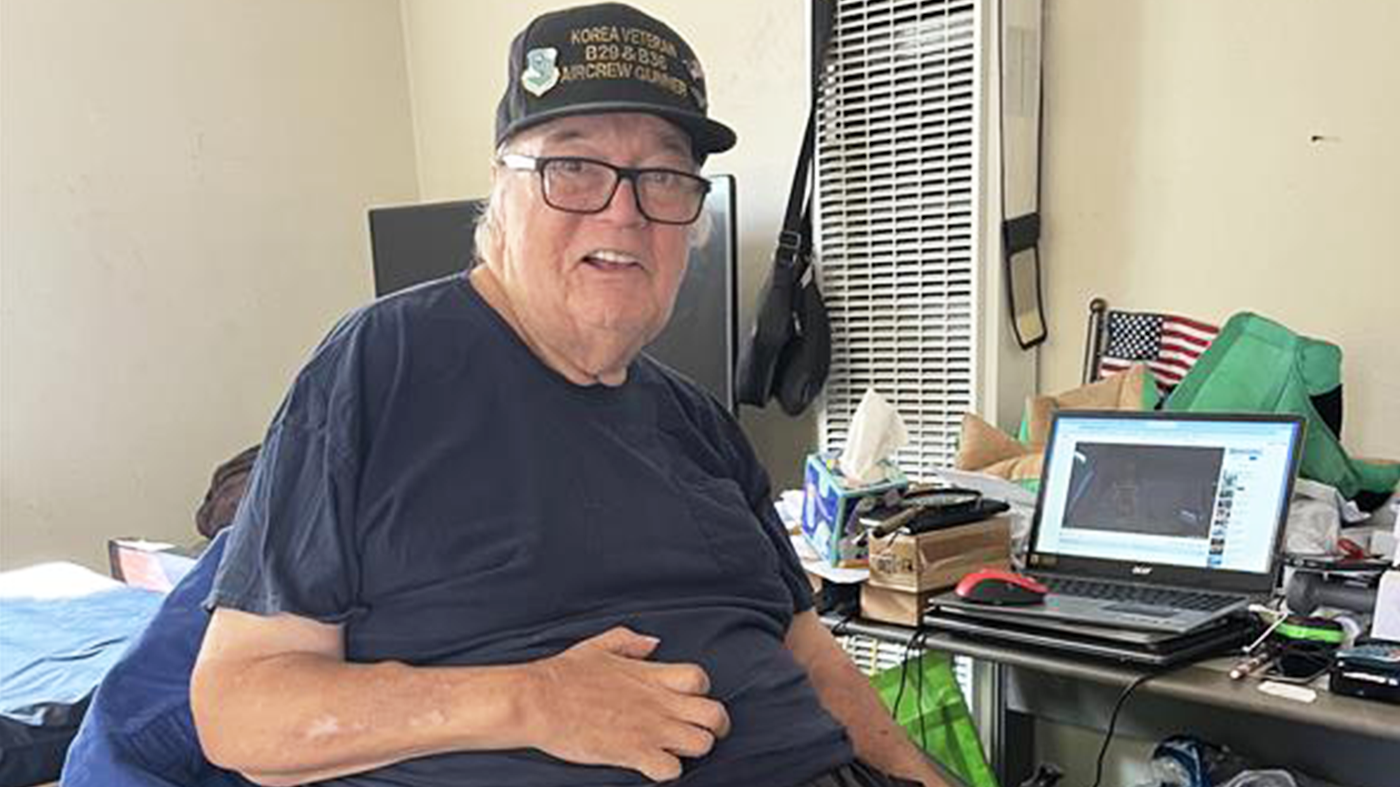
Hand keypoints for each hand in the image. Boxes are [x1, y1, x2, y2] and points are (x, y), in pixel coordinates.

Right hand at [520, 627, 730, 780]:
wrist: (539, 701)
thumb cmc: (563, 675)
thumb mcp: (598, 646)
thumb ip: (630, 641)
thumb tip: (653, 642)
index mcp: (651, 675)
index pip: (701, 679)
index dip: (701, 690)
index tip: (689, 699)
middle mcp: (658, 702)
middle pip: (715, 714)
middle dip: (716, 725)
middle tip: (704, 730)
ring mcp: (649, 730)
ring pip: (702, 744)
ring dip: (693, 749)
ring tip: (677, 749)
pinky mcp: (634, 754)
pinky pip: (671, 770)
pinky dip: (667, 771)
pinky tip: (654, 765)